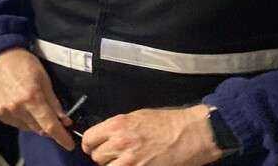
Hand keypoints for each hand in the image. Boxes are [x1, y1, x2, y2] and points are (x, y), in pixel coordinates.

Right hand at [0, 47, 75, 150]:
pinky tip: (21, 107)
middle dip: (49, 127)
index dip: (61, 137)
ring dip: (35, 123)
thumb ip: (54, 102)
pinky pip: (14, 123)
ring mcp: (4, 111)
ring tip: (34, 108)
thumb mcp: (45, 78)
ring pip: (26, 128)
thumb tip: (65, 120)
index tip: (69, 144)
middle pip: (38, 129)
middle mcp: (16, 108)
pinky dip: (22, 119)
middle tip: (55, 120)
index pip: (49, 125)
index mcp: (31, 98)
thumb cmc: (24, 64)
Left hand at [81, 104, 221, 165]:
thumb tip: (105, 136)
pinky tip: (135, 165)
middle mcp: (120, 142)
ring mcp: (130, 160)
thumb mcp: (136, 117)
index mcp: (117, 125)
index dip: (90, 144)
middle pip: (96, 156)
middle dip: (103, 156)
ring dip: (114, 165)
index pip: (88, 139)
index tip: (93, 147)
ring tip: (126, 161)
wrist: (189, 134)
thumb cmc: (166, 123)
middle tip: (114, 154)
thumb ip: (117, 127)